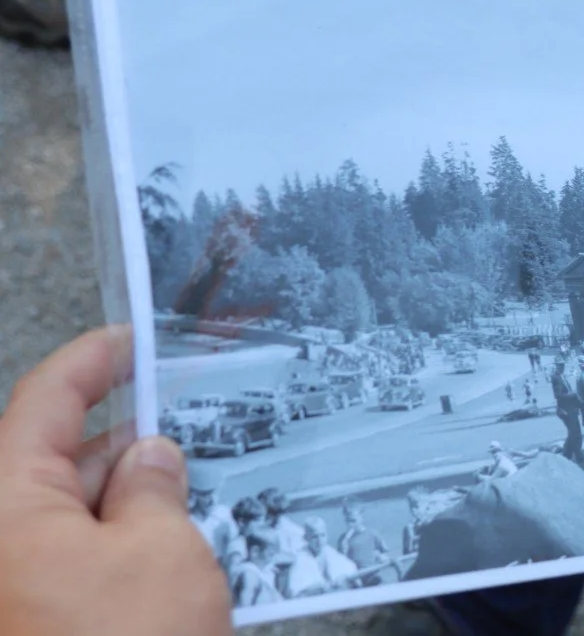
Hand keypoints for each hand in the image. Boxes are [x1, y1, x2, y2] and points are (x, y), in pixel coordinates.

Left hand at [0, 329, 231, 635]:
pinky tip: (179, 560)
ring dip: (134, 508)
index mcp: (7, 508)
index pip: (45, 401)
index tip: (132, 338)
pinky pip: (78, 569)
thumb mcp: (162, 550)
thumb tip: (151, 458)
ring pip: (72, 522)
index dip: (93, 360)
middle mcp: (3, 547)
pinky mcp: (39, 623)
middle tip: (193, 428)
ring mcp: (17, 589)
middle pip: (57, 465)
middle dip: (129, 445)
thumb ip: (155, 488)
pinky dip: (124, 555)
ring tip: (201, 504)